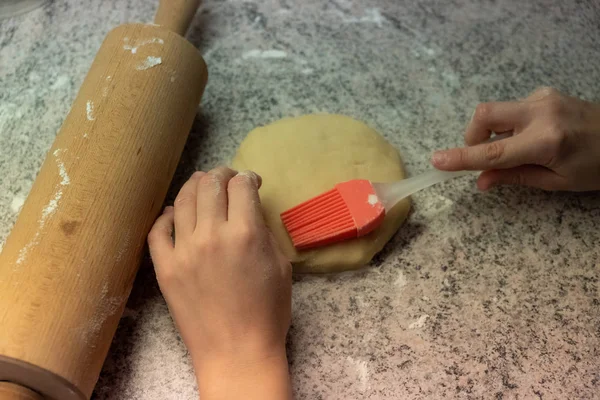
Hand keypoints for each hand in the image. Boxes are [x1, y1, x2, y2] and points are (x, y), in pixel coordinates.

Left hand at [148, 167, 292, 399]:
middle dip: (222, 174)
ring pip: (183, 200)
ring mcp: (183, 250)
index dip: (248, 177)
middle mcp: (211, 234)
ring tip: (203, 185)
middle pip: (211, 184)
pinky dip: (167, 215)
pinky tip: (177, 214)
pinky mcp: (165, 267)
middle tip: (228, 178)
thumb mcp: (281, 265)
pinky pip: (158, 230)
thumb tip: (249, 209)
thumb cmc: (268, 312)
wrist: (236, 352)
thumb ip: (263, 231)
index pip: (241, 185)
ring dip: (195, 185)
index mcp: (245, 233)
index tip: (251, 182)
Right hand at [431, 87, 599, 190]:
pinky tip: (529, 137)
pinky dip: (509, 126)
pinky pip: (512, 109)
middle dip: (471, 136)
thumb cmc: (597, 167)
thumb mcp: (557, 181)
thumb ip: (515, 177)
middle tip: (481, 155)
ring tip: (516, 150)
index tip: (437, 161)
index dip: (462, 157)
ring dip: (493, 133)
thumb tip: (480, 181)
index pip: (493, 152)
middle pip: (485, 115)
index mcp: (546, 141)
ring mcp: (543, 98)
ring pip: (496, 111)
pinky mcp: (544, 93)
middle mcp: (541, 113)